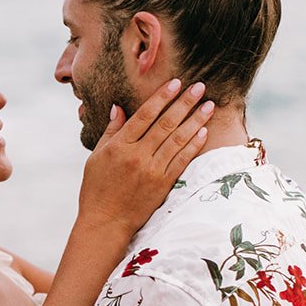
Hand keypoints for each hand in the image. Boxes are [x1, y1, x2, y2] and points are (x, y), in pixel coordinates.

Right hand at [78, 79, 213, 235]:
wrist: (106, 223)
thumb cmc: (96, 190)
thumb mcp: (96, 157)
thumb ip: (111, 132)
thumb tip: (119, 108)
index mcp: (119, 147)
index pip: (144, 115)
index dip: (161, 97)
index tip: (175, 82)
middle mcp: (138, 156)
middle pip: (166, 124)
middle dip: (184, 103)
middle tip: (199, 87)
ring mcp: (152, 171)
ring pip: (178, 140)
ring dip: (195, 121)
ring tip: (209, 105)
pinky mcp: (163, 185)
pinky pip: (182, 160)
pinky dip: (193, 145)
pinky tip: (204, 131)